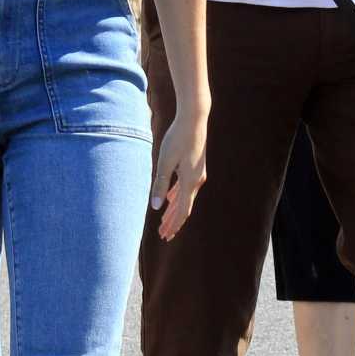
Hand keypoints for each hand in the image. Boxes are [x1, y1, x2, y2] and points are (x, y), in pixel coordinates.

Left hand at [149, 109, 208, 241]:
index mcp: (190, 182)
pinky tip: (171, 200)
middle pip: (184, 208)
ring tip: (165, 222)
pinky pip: (186, 187)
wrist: (194, 119)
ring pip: (185, 198)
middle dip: (173, 222)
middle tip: (163, 235)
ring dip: (175, 210)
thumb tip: (156, 207)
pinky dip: (178, 197)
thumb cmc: (177, 138)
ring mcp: (197, 174)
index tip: (165, 236)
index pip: (182, 211)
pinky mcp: (195, 167)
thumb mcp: (165, 162)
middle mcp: (196, 181)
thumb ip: (160, 184)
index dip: (173, 225)